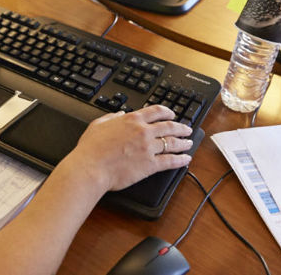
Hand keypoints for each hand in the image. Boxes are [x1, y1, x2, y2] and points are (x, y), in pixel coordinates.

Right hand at [63, 105, 193, 192]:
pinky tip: (186, 159)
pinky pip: (170, 161)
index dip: (168, 112)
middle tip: (187, 129)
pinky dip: (180, 160)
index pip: (156, 111)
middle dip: (181, 127)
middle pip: (169, 126)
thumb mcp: (98, 125)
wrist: (91, 168)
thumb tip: (118, 114)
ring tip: (189, 143)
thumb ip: (111, 118)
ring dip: (184, 142)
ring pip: (172, 143)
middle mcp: (143, 132)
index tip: (172, 115)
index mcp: (132, 120)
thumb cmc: (91, 149)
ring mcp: (148, 148)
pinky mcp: (150, 165)